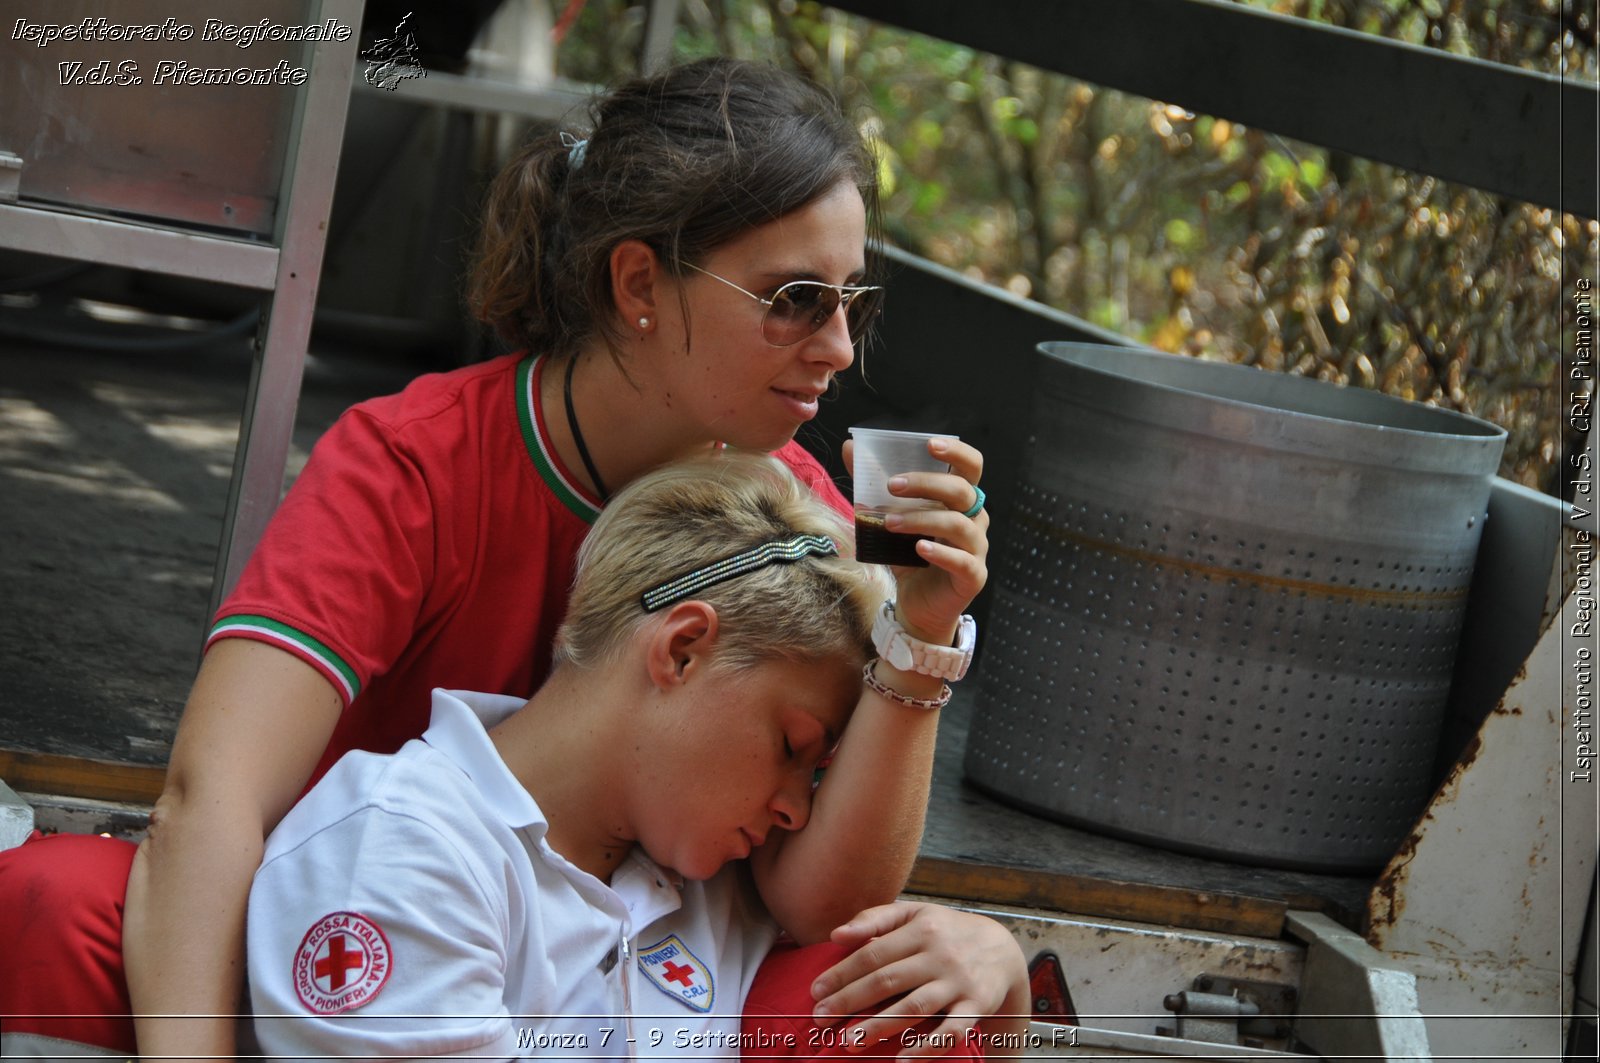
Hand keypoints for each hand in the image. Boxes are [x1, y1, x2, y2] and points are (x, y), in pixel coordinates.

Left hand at [809, 901, 1028, 1057]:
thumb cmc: (946, 932)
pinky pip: (951, 1031)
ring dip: (879, 1026)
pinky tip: (902, 1061)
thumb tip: (836, 935)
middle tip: (820, 1020)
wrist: (1003, 950)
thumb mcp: (915, 913)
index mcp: (921, 929)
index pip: (873, 954)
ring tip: (849, 1041)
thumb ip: (875, 918)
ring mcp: (959, 982)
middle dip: (850, 1001)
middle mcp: (939, 954)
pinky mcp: (976, 1006)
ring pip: (915, 1007)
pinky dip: (927, 1048)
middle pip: (888, 980)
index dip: (842, 974)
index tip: (815, 992)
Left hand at [842, 438, 988, 643]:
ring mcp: (977, 548)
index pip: (970, 466)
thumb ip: (873, 484)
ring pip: (958, 524)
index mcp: (959, 499)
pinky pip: (962, 561)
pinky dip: (941, 552)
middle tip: (892, 485)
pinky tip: (919, 548)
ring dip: (922, 519)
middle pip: (962, 491)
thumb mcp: (889, 517)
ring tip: (889, 522)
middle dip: (927, 483)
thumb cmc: (908, 555)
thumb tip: (849, 448)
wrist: (915, 605)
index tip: (928, 444)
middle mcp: (974, 519)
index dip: (956, 452)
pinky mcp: (973, 576)